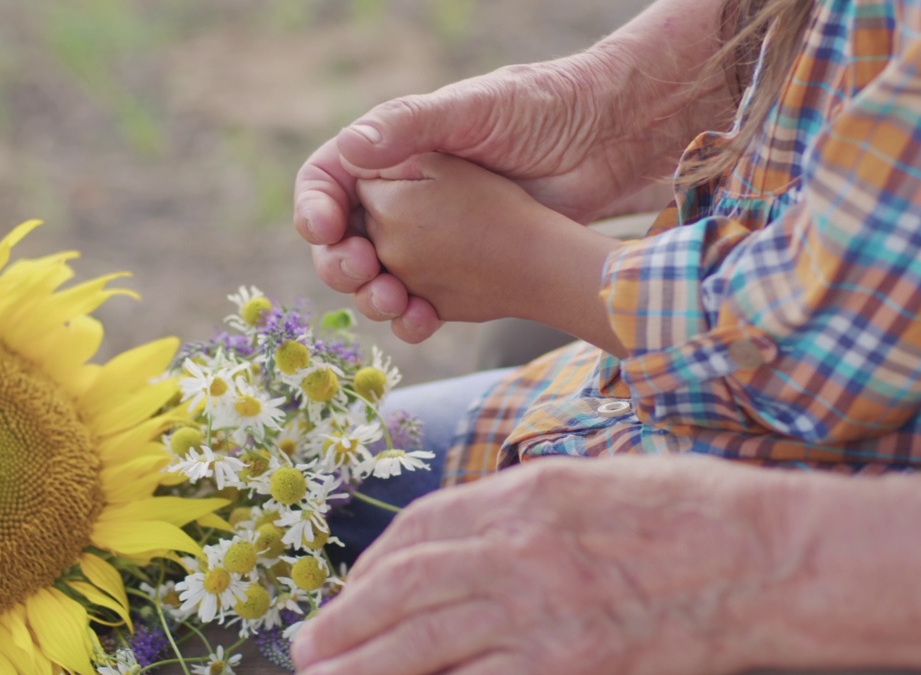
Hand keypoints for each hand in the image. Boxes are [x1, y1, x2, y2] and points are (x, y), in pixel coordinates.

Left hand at [290, 455, 797, 674]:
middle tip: (304, 652)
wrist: (769, 555)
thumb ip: (525, 506)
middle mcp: (515, 543)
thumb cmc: (690, 511)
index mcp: (521, 493)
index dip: (371, 567)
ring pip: (421, 637)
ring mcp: (538, 602)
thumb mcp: (594, 479)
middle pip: (402, 585)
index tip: (351, 594)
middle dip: (344, 620)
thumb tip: (474, 537)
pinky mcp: (568, 660)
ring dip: (360, 667)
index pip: (418, 529)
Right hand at [298, 58, 634, 342]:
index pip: (326, 183)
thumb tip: (350, 149)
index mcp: (389, 152)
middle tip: (362, 270)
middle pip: (340, 241)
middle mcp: (399, 197)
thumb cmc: (540, 110)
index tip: (324, 228)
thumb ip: (408, 126)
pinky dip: (411, 319)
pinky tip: (422, 319)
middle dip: (340, 261)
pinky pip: (415, 305)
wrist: (606, 148)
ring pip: (373, 280)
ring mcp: (425, 239)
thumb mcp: (472, 109)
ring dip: (371, 297)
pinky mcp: (454, 274)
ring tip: (393, 300)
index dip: (314, 208)